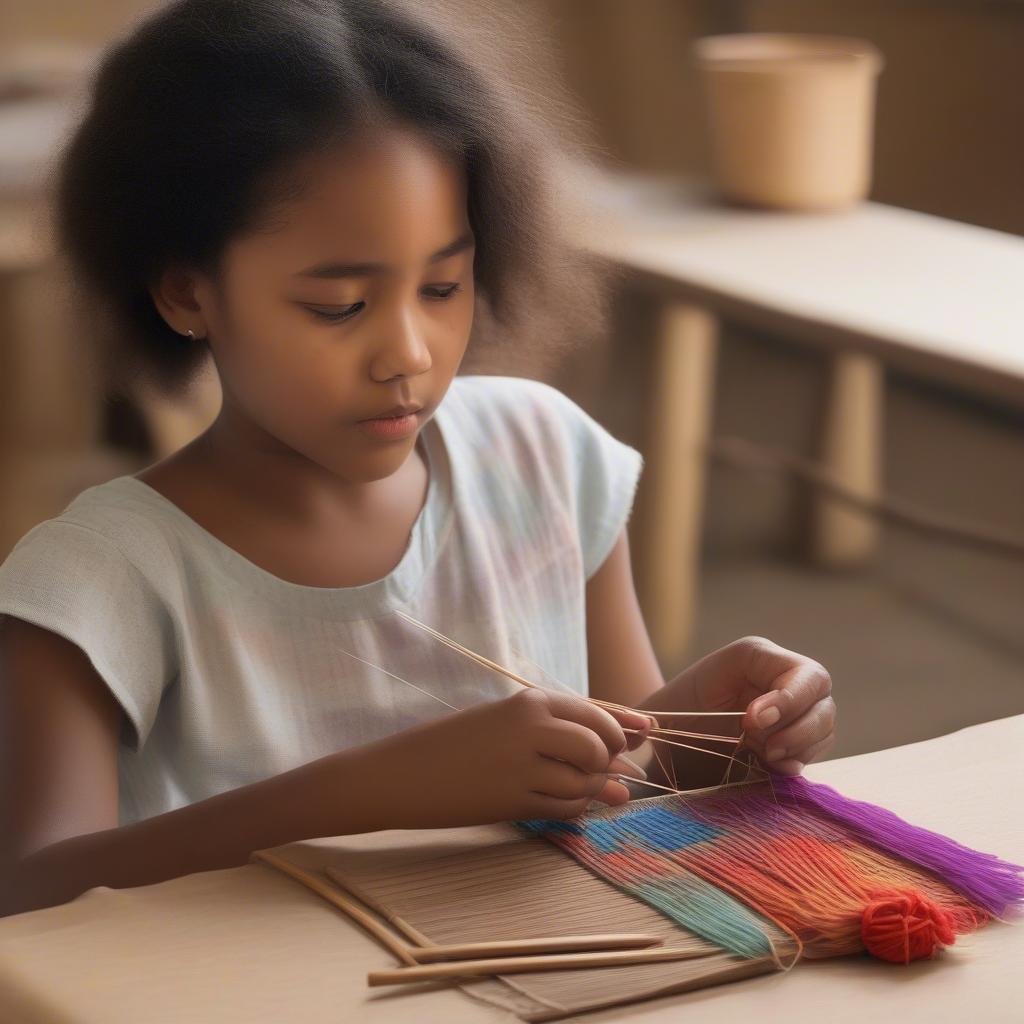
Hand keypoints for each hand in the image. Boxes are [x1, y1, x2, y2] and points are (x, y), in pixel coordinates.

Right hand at [374, 688, 651, 828]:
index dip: (624, 729)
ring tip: (575, 788)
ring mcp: (522, 764)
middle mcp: (530, 726)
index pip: (597, 713)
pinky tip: (559, 804)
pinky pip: (567, 808)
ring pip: (586, 780)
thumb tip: (627, 767)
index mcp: (528, 701)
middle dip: (607, 762)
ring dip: (591, 790)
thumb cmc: (454, 745)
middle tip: (597, 770)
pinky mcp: (513, 800)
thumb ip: (561, 736)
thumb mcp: (505, 725)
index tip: (642, 737)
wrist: (402, 773)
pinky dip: (574, 810)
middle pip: (599, 745)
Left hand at [680, 636, 835, 775]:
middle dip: (799, 729)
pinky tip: (773, 767)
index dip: (788, 700)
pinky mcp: (794, 736)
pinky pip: (815, 749)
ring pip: (825, 725)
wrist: (667, 742)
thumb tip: (756, 722)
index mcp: (757, 657)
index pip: (802, 673)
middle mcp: (782, 677)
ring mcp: (793, 707)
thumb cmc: (671, 714)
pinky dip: (798, 760)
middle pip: (822, 698)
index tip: (753, 722)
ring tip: (765, 757)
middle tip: (765, 749)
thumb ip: (717, 700)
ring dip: (800, 747)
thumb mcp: (686, 695)